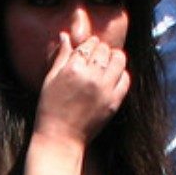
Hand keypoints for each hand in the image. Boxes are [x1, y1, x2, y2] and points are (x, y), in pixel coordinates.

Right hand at [32, 33, 128, 148]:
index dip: (89, 44)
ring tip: (106, 66)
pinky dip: (121, 74)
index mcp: (73, 69)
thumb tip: (65, 35)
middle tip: (96, 59)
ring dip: (114, 58)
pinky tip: (112, 79)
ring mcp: (105, 89)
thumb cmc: (50, 109)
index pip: (90, 44)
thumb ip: (61, 56)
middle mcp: (91, 76)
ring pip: (119, 59)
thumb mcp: (50, 80)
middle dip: (101, 51)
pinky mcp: (114, 101)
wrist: (60, 138)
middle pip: (105, 49)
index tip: (87, 50)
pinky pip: (125, 78)